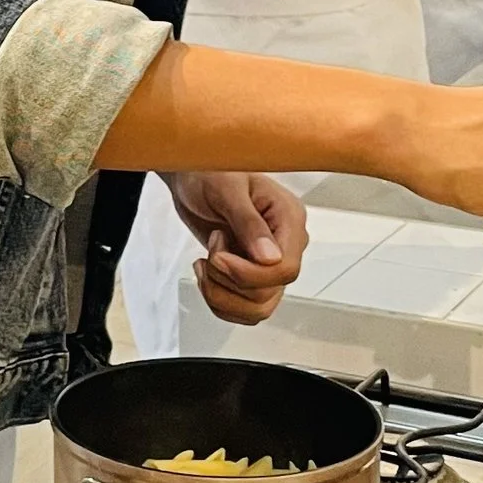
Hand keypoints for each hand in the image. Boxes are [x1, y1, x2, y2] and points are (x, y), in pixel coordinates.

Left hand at [165, 170, 305, 326]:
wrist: (193, 179)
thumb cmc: (210, 172)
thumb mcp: (226, 189)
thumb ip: (248, 223)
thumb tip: (270, 258)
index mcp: (289, 219)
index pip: (286, 269)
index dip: (249, 274)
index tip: (219, 257)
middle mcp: (286, 245)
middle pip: (268, 293)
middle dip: (227, 278)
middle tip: (212, 248)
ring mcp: (270, 264)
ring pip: (257, 309)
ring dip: (219, 293)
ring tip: (205, 263)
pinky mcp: (252, 276)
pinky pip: (243, 310)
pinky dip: (218, 301)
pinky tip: (206, 274)